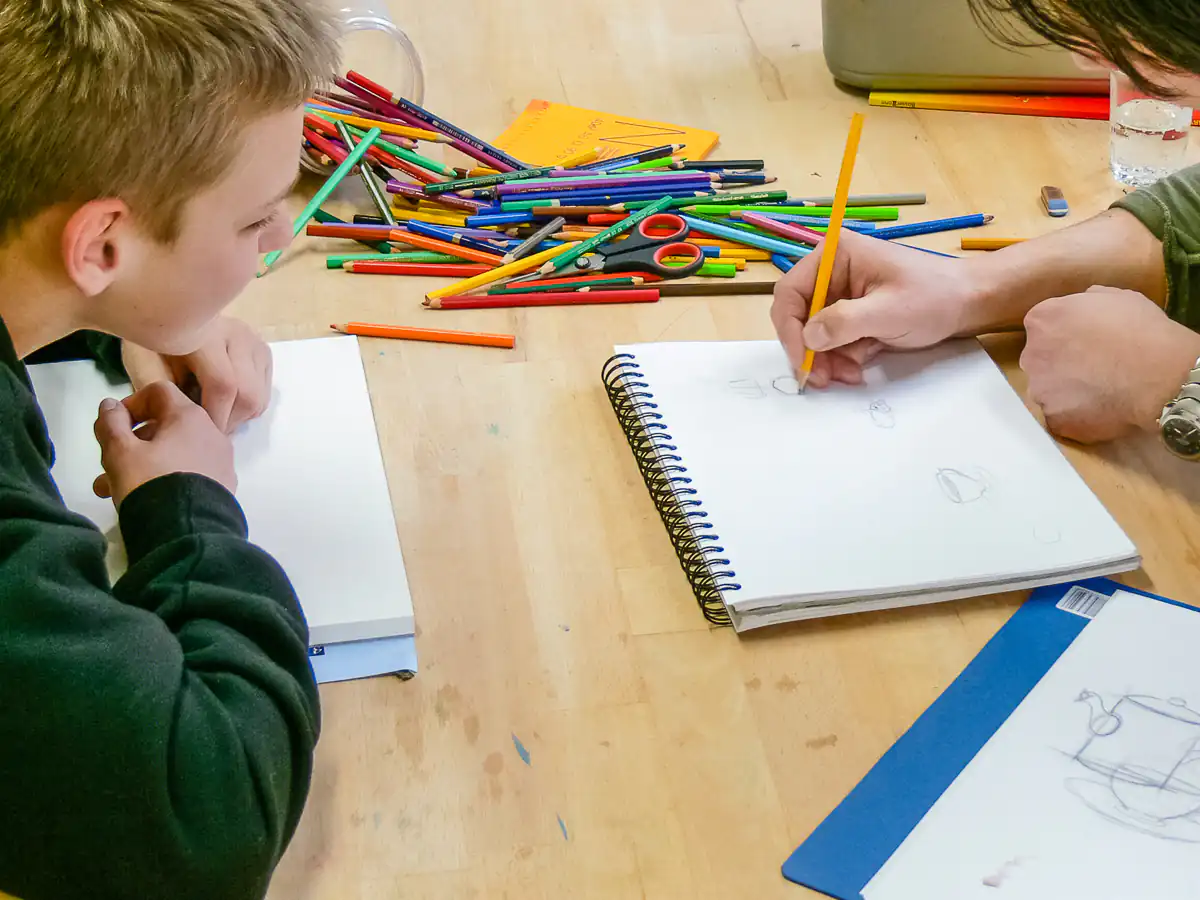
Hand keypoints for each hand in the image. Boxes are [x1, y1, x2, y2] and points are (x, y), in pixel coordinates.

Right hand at [92, 382, 236, 506]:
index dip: (131, 403)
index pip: (159, 392)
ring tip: (109, 491)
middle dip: (130, 444)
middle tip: (106, 466)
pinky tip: (142, 500)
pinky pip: (188, 472)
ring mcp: (221, 462)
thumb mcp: (120, 453)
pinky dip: (164, 478)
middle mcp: (213, 434)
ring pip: (172, 454)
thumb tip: (110, 405)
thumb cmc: (151, 484)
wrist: (189, 534)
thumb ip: (111, 424)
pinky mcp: (223, 487)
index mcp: (191, 417)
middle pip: (165, 426)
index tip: (112, 425)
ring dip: (140, 465)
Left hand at [121, 316, 272, 433]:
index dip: (214, 416)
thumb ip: (162, 394)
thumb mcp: (144, 366)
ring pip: (259, 397)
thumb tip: (183, 423)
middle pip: (247, 393)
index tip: (197, 433)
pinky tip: (225, 405)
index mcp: (206, 334)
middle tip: (208, 432)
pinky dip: (247, 410)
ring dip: (238, 418)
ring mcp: (254, 342)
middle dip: (229, 422)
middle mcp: (237, 334)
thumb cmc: (152, 344)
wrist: (166, 317)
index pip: (223, 384)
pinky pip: (264, 394)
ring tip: (215, 417)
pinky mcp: (263, 353)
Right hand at [770, 230, 981, 387]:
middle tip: (822, 379)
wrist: (969, 304)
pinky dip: (840, 360)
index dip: (789, 328)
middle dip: (810, 350)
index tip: (802, 360)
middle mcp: (832, 272)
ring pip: (814, 335)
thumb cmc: (934, 296)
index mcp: (835, 255)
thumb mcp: (889, 311)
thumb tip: (808, 338)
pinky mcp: (852, 315)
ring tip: (849, 375)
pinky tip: (857, 369)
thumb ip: (844, 322)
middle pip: (799, 317)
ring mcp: (841, 295)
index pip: (790, 292)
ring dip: (826, 360)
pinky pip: (832, 342)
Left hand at [1021, 287, 1199, 442]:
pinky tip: (1100, 410)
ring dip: (1068, 392)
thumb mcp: (1118, 297)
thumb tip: (1085, 302)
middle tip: (1094, 368)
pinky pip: (1060, 417)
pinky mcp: (1052, 418)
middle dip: (1061, 364)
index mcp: (1042, 319)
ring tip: (1101, 391)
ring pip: (1048, 391)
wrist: (1158, 374)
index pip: (1042, 328)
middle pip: (1040, 360)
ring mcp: (1039, 389)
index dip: (1065, 336)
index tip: (1085, 343)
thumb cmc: (1142, 331)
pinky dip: (1077, 416)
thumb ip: (1090, 299)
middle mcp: (1031, 354)